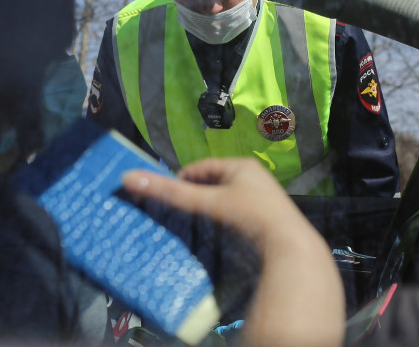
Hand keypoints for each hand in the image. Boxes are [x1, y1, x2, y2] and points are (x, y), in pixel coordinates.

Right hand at [123, 158, 344, 346]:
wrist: (289, 251)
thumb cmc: (249, 218)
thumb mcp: (206, 202)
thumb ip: (170, 193)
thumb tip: (128, 177)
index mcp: (241, 166)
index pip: (200, 168)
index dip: (181, 182)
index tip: (165, 200)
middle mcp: (254, 180)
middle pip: (212, 187)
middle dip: (193, 201)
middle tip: (175, 218)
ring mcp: (262, 202)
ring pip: (223, 205)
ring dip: (207, 216)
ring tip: (192, 233)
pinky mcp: (265, 223)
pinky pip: (235, 220)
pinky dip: (222, 228)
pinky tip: (215, 243)